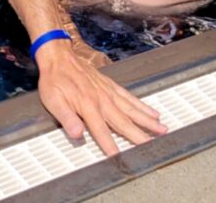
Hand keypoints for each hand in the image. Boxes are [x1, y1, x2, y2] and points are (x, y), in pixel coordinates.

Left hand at [35, 40, 165, 155]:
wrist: (59, 56)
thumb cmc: (54, 79)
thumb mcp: (53, 100)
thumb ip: (66, 117)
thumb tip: (76, 134)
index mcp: (87, 105)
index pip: (101, 131)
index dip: (110, 145)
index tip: (119, 159)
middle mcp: (102, 100)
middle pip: (123, 122)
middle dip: (139, 136)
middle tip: (154, 147)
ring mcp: (109, 92)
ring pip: (132, 110)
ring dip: (147, 121)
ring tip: (162, 131)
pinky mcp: (111, 86)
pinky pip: (130, 97)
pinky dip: (142, 106)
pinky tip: (153, 113)